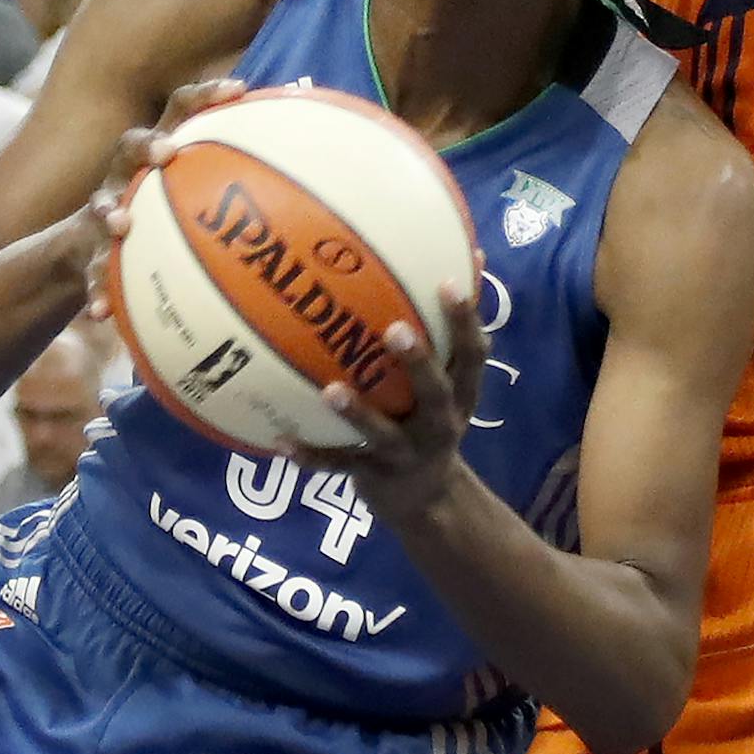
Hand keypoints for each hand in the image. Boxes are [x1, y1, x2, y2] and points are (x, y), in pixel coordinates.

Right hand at [78, 76, 247, 318]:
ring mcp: (104, 204)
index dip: (208, 94)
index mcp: (162, 150)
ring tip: (121, 223)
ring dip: (110, 209)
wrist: (90, 246)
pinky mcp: (85, 245)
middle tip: (167, 153)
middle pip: (133, 143)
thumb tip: (313, 188)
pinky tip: (103, 311)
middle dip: (150, 145)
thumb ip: (241, 186)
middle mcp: (129, 171)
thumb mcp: (197, 191)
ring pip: (102, 199)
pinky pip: (89, 268)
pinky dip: (97, 288)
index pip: (182, 108)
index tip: (239, 88)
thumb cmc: (164, 211)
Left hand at [266, 273, 487, 525]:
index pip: (473, 354)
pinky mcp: (375, 477)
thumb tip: (466, 254)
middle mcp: (440, 423)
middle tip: (394, 329)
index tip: (447, 282)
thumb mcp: (451, 384)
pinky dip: (311, 455)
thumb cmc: (430, 418)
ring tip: (331, 391)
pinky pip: (339, 465)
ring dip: (358, 413)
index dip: (464, 320)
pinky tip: (281, 442)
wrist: (428, 499)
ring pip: (383, 434)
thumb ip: (449, 332)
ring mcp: (407, 453)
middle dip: (418, 363)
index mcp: (460, 394)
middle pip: (436, 392)